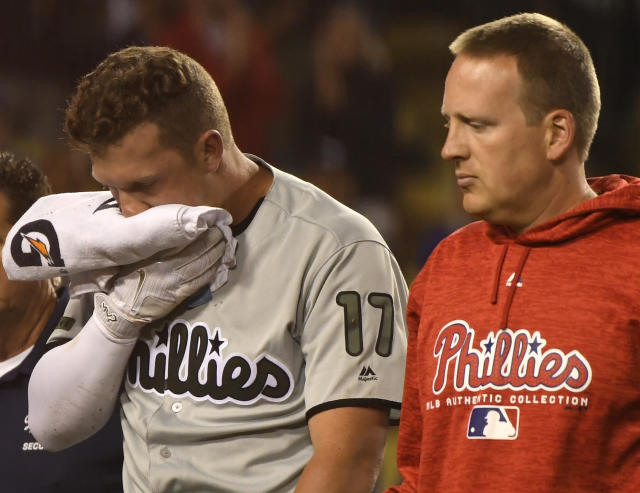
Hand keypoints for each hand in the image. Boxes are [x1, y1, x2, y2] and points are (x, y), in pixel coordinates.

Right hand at [93, 228, 226, 339]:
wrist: (124, 308)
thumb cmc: (128, 278)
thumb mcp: (138, 257)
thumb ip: (156, 246)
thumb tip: (175, 231)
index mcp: (158, 255)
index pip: (185, 240)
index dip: (201, 231)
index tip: (210, 222)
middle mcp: (170, 267)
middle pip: (199, 250)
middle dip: (213, 239)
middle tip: (222, 230)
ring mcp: (177, 282)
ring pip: (204, 264)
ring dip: (217, 252)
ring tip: (224, 243)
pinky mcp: (181, 295)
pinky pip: (202, 281)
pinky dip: (212, 270)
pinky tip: (219, 263)